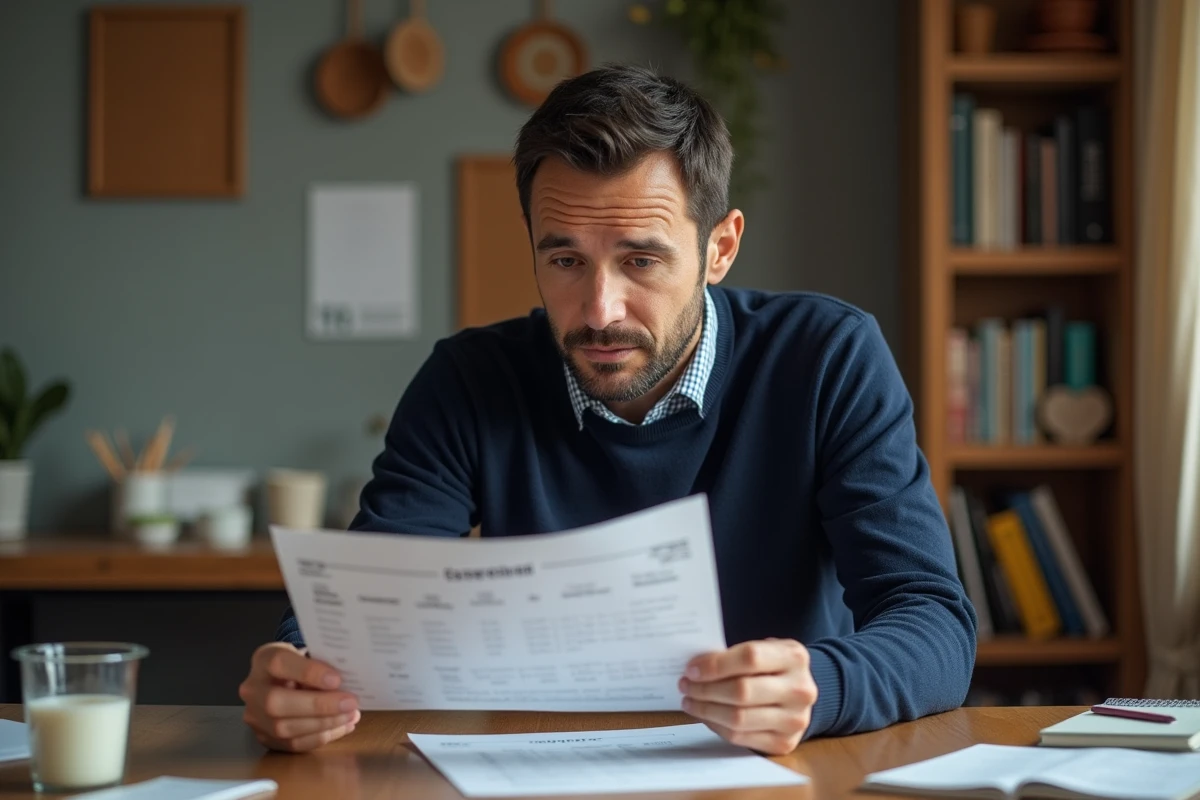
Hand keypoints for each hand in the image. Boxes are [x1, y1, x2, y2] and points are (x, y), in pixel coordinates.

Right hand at [239, 642, 360, 751]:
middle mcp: (252, 690)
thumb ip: (321, 663)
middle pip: (276, 702)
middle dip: (318, 705)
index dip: (308, 672)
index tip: (336, 679)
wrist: (281, 680)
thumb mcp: (307, 652)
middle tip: (350, 703)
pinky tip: (343, 726)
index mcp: (263, 660)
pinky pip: (293, 744)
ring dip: (324, 724)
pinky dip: (322, 736)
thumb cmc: (300, 664)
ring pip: (284, 728)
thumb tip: (350, 680)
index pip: (279, 663)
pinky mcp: (265, 738)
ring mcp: (255, 717)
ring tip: (351, 715)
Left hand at [678, 638, 817, 754]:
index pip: (750, 658)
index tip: (692, 668)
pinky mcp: (785, 743)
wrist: (801, 692)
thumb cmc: (774, 666)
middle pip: (742, 691)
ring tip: (690, 701)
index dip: (716, 664)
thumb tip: (696, 667)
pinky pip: (740, 737)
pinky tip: (706, 715)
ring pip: (738, 718)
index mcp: (794, 657)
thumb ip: (736, 654)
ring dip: (706, 710)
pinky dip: (716, 726)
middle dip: (705, 689)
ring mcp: (794, 720)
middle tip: (686, 685)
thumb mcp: (765, 649)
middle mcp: (800, 690)